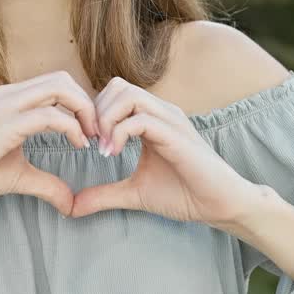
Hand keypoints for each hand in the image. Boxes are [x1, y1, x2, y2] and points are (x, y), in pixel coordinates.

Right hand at [0, 71, 96, 215]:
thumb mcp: (17, 176)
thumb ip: (46, 184)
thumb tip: (71, 203)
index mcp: (11, 100)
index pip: (56, 85)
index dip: (80, 104)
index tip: (91, 133)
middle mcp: (9, 95)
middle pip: (62, 79)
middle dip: (88, 103)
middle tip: (98, 133)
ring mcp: (6, 105)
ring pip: (59, 87)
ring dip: (84, 111)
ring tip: (90, 138)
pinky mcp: (5, 124)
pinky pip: (48, 116)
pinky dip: (71, 128)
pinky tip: (77, 145)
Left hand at [71, 77, 256, 226]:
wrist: (221, 205)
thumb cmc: (184, 194)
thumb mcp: (134, 193)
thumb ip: (103, 195)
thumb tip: (71, 207)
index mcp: (151, 118)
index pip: (114, 93)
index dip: (93, 113)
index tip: (88, 143)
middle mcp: (161, 112)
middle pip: (117, 86)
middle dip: (95, 112)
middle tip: (91, 142)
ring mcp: (170, 120)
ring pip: (127, 95)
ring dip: (106, 119)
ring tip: (102, 148)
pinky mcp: (176, 135)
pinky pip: (140, 119)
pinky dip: (119, 133)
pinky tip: (112, 154)